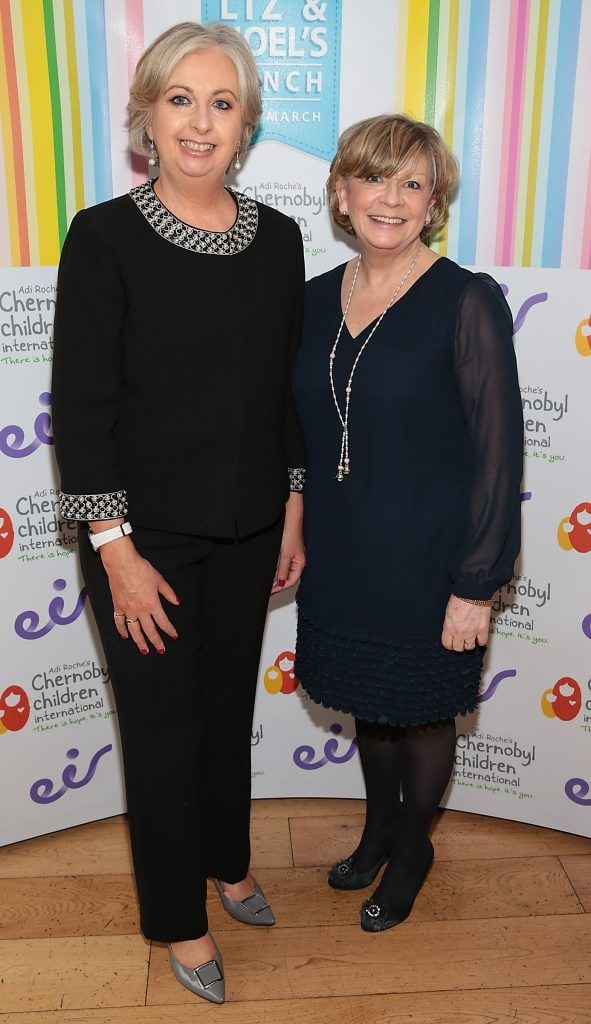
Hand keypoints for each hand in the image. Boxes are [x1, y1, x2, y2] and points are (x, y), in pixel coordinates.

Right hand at [101, 538, 179, 653]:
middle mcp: (140, 610)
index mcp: (152, 604)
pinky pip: (119, 622)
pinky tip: (125, 636)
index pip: (163, 622)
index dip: (170, 631)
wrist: (122, 564)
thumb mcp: (159, 580)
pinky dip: (122, 630)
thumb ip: (168, 593)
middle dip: (156, 642)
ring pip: (134, 631)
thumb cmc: (139, 569)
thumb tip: (176, 601)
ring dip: (140, 642)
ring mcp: (128, 609)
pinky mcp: (118, 606)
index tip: (173, 636)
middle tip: (160, 650)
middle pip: (149, 631)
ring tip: (144, 650)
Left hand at [271, 492, 305, 594]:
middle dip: (278, 584)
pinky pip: (283, 565)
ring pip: (285, 572)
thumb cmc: (291, 534)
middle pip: (289, 577)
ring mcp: (293, 556)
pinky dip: (277, 570)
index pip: (291, 581)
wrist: (290, 519)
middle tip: (268, 590)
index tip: (270, 591)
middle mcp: (298, 561)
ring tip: (268, 583)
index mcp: (300, 563)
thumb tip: (280, 582)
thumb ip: (282, 569)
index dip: (280, 587)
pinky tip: (271, 572)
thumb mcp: (284, 555)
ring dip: (277, 578)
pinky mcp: (288, 551)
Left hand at [441, 595, 490, 651]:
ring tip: (470, 640)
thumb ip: (450, 622)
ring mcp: (472, 632)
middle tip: (460, 642)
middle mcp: (460, 632)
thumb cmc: (460, 597)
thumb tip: (452, 626)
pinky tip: (480, 638)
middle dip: (459, 645)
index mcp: (449, 626)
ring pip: (470, 647)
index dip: (449, 645)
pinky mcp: (482, 629)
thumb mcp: (449, 611)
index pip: (447, 643)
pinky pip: (482, 642)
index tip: (451, 644)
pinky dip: (481, 641)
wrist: (473, 591)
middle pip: (458, 648)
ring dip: (469, 644)